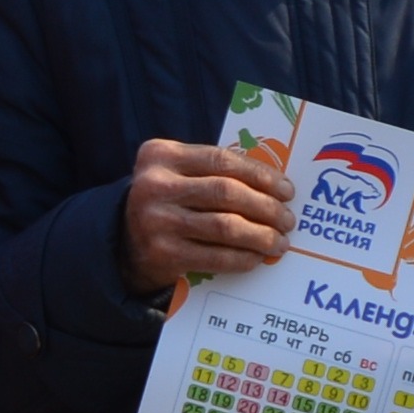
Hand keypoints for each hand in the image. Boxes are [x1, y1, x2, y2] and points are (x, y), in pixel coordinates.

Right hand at [117, 136, 291, 292]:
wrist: (126, 242)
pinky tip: (257, 257)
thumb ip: (215, 171)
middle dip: (266, 207)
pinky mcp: (163, 254)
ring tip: (279, 241)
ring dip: (260, 235)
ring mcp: (157, 221)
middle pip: (226, 193)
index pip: (222, 160)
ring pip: (225, 226)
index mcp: (161, 155)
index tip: (287, 190)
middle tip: (287, 219)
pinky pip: (215, 256)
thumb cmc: (168, 201)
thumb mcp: (179, 174)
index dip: (261, 175)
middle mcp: (155, 185)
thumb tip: (274, 186)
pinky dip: (242, 258)